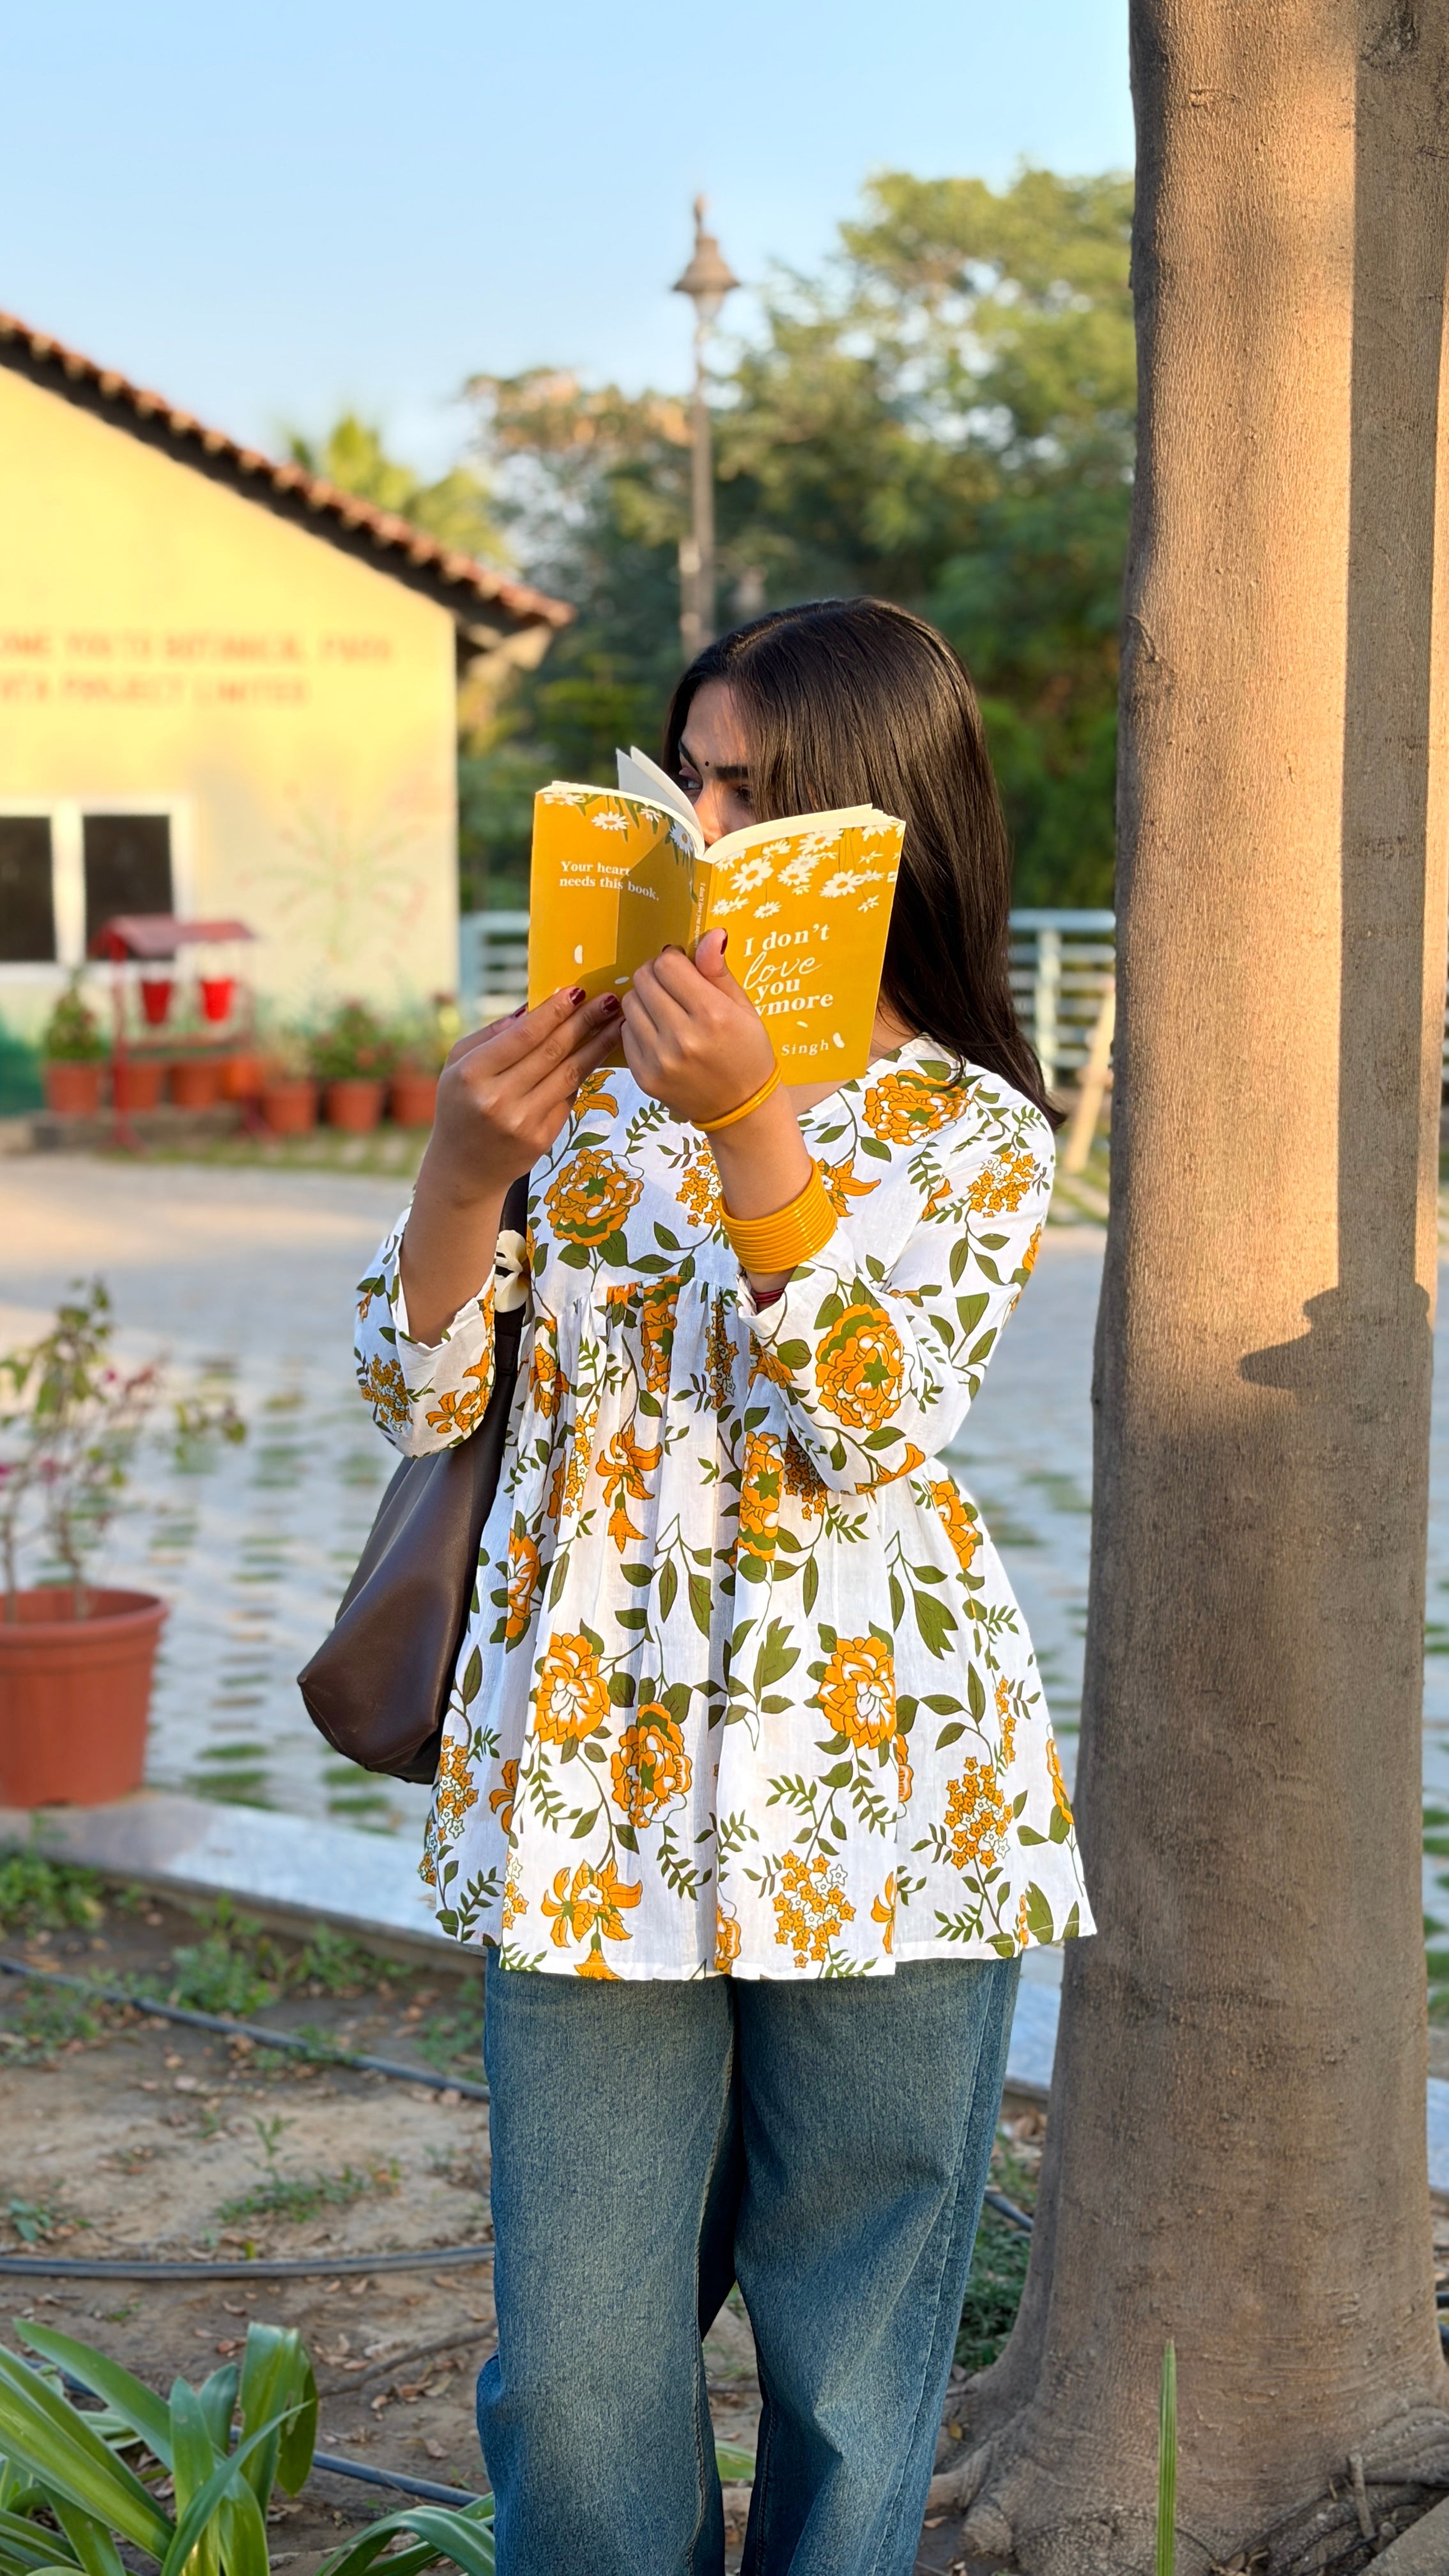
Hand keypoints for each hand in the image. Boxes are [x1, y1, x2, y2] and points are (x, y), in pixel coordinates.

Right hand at [426, 985, 621, 1207]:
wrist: (463, 1169)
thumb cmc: (459, 1106)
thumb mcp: (458, 1065)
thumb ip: (492, 1034)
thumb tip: (532, 1006)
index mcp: (472, 1075)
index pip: (523, 1036)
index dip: (554, 1011)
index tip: (577, 991)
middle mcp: (498, 1099)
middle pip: (552, 1051)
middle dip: (585, 1021)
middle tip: (609, 1000)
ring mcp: (523, 1121)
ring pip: (570, 1074)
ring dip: (598, 1045)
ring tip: (617, 1024)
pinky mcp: (543, 1138)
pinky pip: (569, 1096)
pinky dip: (584, 1072)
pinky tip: (599, 1053)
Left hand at [625, 933, 811, 1284]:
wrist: (740, 1109)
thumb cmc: (748, 1053)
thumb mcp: (743, 1009)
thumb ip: (719, 972)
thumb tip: (711, 933)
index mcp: (712, 1015)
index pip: (667, 964)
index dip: (673, 961)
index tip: (684, 970)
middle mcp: (683, 1037)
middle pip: (644, 980)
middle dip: (656, 976)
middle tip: (673, 988)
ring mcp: (660, 1060)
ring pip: (630, 1003)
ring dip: (645, 1000)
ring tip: (666, 1011)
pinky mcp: (644, 1076)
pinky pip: (626, 1033)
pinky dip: (639, 1027)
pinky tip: (660, 1034)